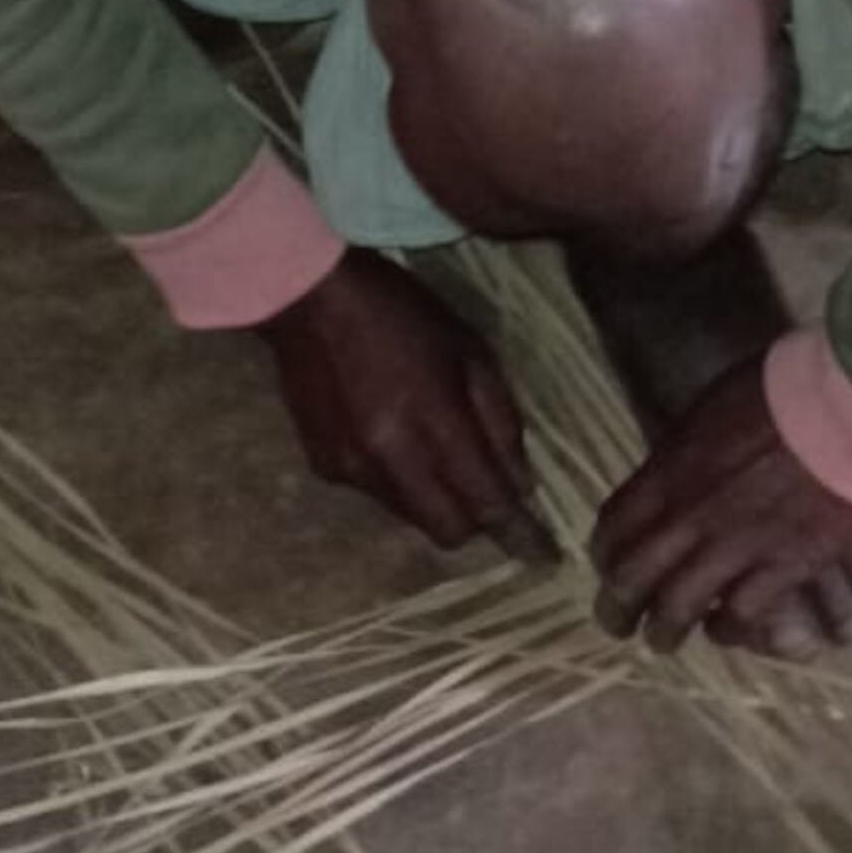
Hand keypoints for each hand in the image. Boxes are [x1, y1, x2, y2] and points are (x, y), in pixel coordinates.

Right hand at [260, 252, 552, 558]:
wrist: (310, 299)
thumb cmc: (401, 314)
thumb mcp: (470, 349)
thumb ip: (500, 420)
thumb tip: (520, 483)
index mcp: (433, 424)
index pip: (486, 504)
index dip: (518, 533)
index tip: (542, 552)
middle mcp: (390, 460)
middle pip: (447, 531)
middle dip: (474, 520)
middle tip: (485, 490)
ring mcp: (352, 469)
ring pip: (411, 517)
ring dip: (433, 498)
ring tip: (429, 445)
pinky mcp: (324, 468)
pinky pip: (376, 495)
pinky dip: (395, 479)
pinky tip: (387, 433)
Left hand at [591, 356, 851, 660]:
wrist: (846, 407)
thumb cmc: (781, 391)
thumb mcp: (710, 410)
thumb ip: (684, 449)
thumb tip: (670, 466)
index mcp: (668, 471)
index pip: (613, 528)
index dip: (604, 557)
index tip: (607, 569)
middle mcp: (689, 516)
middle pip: (632, 578)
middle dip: (617, 609)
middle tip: (617, 624)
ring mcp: (735, 545)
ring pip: (678, 608)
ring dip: (664, 631)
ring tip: (663, 641)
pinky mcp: (784, 567)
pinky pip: (741, 615)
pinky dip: (727, 628)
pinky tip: (725, 627)